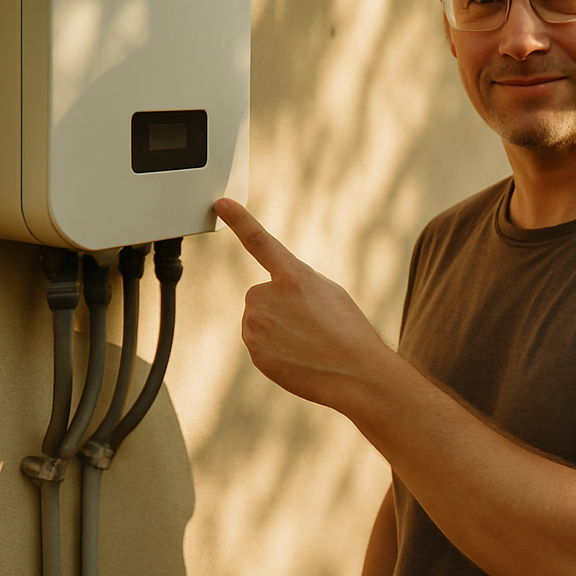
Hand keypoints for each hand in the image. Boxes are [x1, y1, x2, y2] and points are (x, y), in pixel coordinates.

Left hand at [213, 198, 389, 407]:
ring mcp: (257, 323)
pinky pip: (259, 342)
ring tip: (306, 340)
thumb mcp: (329, 291)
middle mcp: (268, 295)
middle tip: (309, 322)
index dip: (239, 219)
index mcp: (293, 275)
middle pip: (262, 294)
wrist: (354, 372)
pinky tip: (297, 355)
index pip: (259, 240)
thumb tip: (275, 290)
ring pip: (259, 319)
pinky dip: (274, 348)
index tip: (221, 203)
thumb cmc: (347, 330)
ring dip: (276, 327)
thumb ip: (296, 281)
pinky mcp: (254, 349)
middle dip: (279, 305)